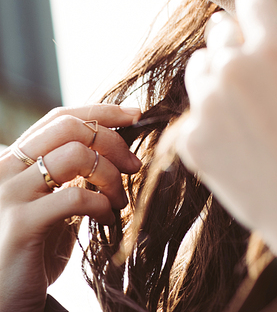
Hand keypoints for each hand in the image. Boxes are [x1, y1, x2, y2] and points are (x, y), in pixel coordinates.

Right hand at [0, 104, 141, 311]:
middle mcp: (6, 169)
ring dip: (109, 175)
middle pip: (69, 128)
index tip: (136, 115)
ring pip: (75, 155)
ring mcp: (10, 195)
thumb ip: (72, 174)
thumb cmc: (33, 250)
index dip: (101, 111)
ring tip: (119, 200)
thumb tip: (117, 146)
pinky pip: (75, 196)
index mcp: (15, 159)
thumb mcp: (52, 203)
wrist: (3, 302)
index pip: (60, 117)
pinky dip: (102, 204)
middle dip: (111, 140)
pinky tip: (107, 219)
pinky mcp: (21, 225)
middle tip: (134, 164)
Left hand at [176, 0, 276, 283]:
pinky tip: (243, 142)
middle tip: (267, 71)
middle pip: (221, 28)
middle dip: (243, 40)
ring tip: (251, 107)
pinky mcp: (191, 140)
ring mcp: (208, 105)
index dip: (269, 2)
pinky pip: (194, 111)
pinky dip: (213, 118)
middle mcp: (236, 68)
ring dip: (220, 74)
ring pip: (201, 65)